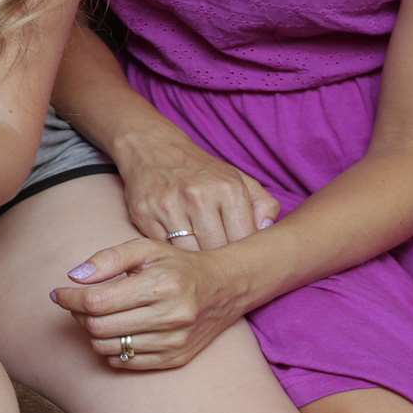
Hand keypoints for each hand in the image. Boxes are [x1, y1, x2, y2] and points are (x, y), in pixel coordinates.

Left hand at [49, 236, 253, 370]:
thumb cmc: (177, 265)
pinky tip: (117, 330)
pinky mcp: (175, 359)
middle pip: (99, 327)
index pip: (98, 301)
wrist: (223, 289)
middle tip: (78, 301)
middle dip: (79, 314)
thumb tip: (74, 277)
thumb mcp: (145, 249)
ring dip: (92, 332)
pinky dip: (111, 348)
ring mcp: (174, 342)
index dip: (71, 298)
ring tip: (97, 315)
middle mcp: (170, 316)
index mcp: (161, 284)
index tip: (59, 292)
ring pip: (108, 347)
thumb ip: (108, 258)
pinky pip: (125, 363)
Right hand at [114, 128, 279, 250]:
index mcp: (228, 188)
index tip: (239, 260)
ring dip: (194, 260)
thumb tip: (267, 230)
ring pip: (189, 255)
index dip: (242, 255)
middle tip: (217, 265)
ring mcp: (169, 205)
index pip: (243, 240)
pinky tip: (176, 248)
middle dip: (218, 262)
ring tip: (197, 258)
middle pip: (216, 251)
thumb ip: (263, 204)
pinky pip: (163, 249)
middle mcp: (199, 196)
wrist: (153, 148)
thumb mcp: (237, 179)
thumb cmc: (201, 171)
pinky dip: (170, 253)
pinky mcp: (144, 214)